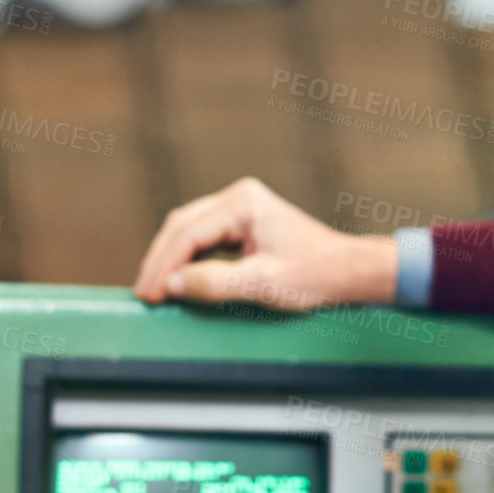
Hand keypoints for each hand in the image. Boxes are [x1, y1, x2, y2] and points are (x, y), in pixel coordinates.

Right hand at [132, 177, 397, 310]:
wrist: (349, 271)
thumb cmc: (315, 274)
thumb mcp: (262, 284)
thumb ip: (214, 283)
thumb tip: (171, 284)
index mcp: (243, 203)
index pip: (187, 233)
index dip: (163, 266)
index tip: (149, 295)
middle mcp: (238, 197)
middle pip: (182, 226)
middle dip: (160, 261)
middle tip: (145, 294)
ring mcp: (240, 207)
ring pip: (188, 230)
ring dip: (171, 259)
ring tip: (156, 289)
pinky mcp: (243, 221)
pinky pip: (203, 237)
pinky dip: (187, 257)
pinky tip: (178, 278)